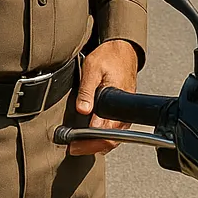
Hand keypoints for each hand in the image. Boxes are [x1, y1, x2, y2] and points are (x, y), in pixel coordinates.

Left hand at [73, 39, 138, 155]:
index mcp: (118, 103)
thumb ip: (87, 91)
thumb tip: (83, 110)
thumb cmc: (109, 57)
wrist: (123, 49)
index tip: (74, 144)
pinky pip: (114, 130)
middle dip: (90, 147)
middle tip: (73, 148)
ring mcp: (124, 113)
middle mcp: (124, 112)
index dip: (90, 142)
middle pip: (111, 140)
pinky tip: (90, 137)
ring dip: (96, 144)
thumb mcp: (92, 69)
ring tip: (79, 145)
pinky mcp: (122, 112)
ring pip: (113, 138)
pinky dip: (101, 136)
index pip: (107, 133)